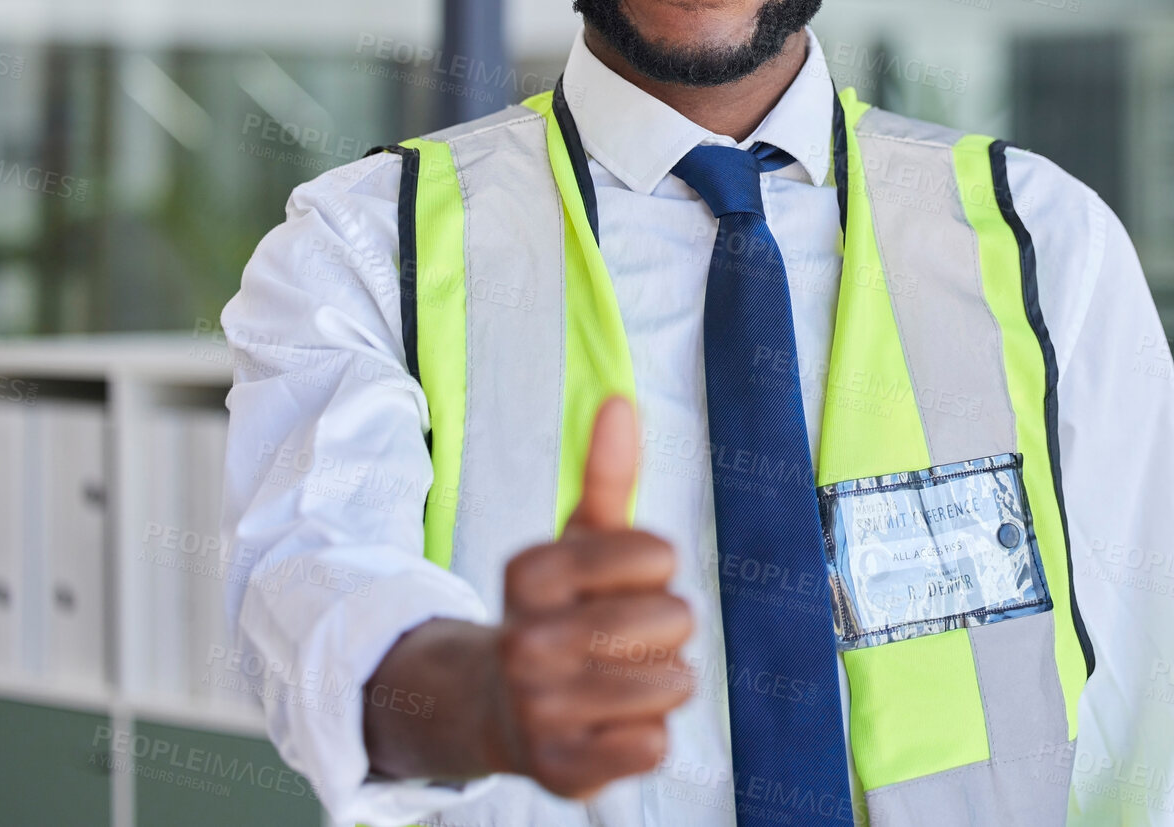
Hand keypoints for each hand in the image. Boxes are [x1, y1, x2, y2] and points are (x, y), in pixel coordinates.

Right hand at [487, 394, 695, 795]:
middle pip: (675, 619)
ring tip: (620, 677)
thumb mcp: (580, 539)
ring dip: (664, 681)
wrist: (498, 707)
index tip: (622, 578)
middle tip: (624, 636)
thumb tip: (619, 402)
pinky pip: (656, 745)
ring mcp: (539, 709)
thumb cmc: (559, 610)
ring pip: (675, 683)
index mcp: (528, 572)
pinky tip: (610, 724)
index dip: (656, 567)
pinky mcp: (561, 771)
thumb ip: (606, 474)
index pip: (659, 554)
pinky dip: (648, 735)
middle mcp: (524, 641)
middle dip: (667, 626)